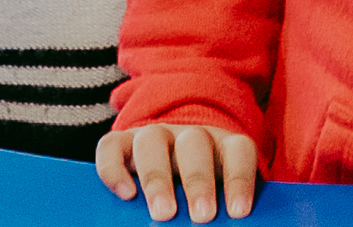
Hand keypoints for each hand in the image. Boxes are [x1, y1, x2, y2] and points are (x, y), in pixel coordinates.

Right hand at [95, 118, 260, 219]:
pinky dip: (115, 168)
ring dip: (157, 177)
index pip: (238, 150)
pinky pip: (112, 145)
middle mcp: (188, 136)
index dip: (240, 178)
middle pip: (195, 144)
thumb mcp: (218, 195)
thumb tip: (222, 226)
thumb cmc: (200, 191)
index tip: (238, 212)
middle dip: (198, 181)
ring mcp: (154, 135)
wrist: (168, 165)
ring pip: (152, 140)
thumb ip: (220, 206)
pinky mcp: (122, 142)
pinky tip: (126, 195)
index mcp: (221, 146)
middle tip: (203, 216)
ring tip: (163, 214)